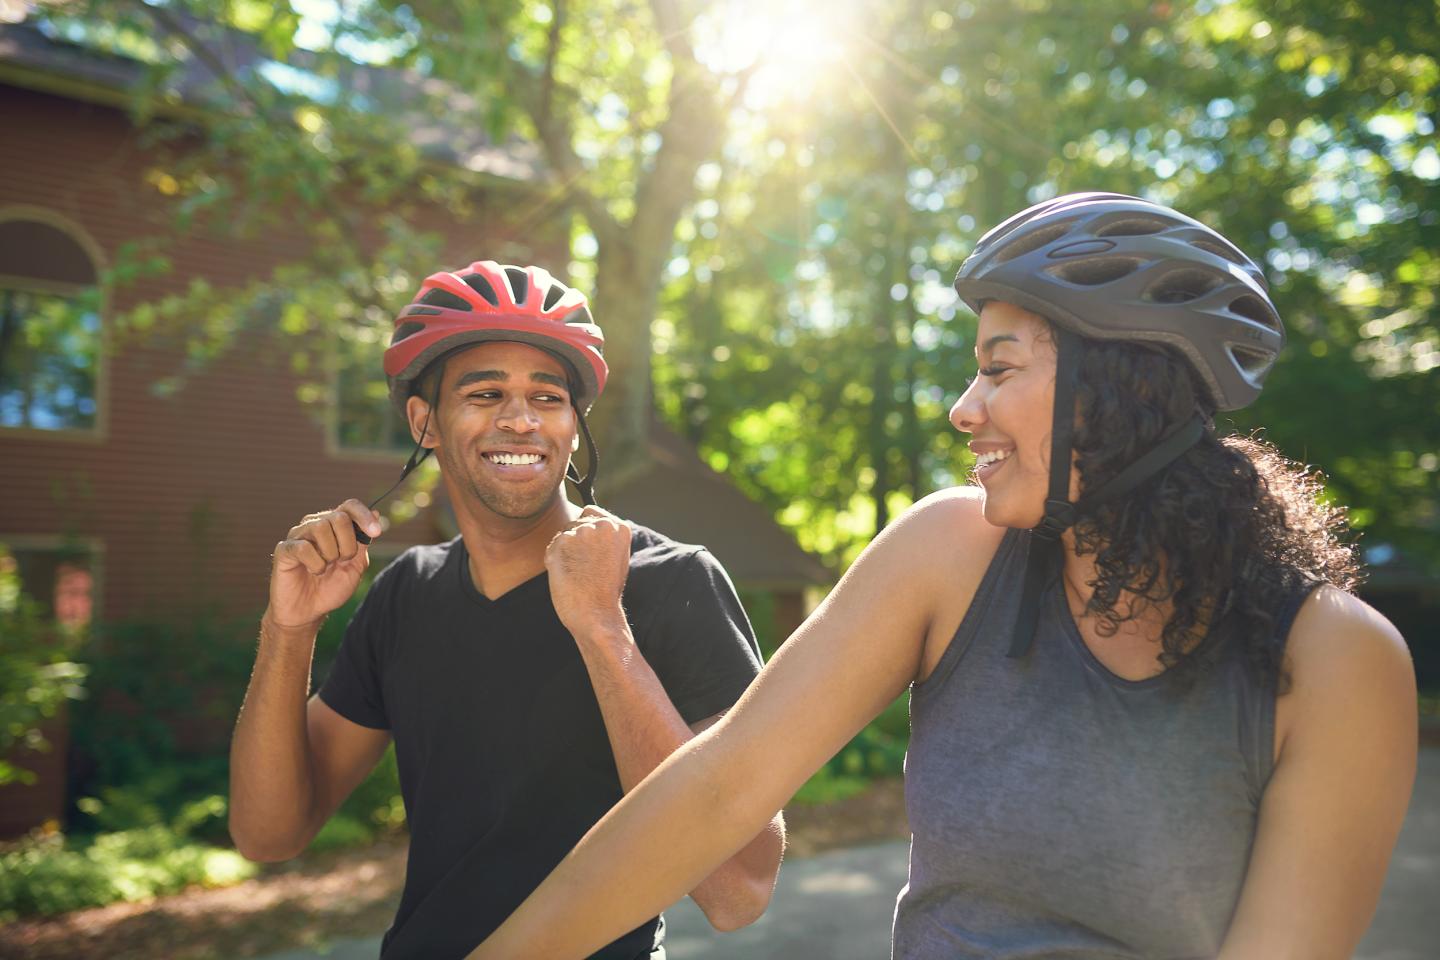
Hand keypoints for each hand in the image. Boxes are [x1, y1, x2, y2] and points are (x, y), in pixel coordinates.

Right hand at [267, 499, 380, 631]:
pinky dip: (315, 564)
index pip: (350, 506)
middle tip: (342, 561)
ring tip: (326, 567)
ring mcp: (298, 535)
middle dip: (348, 543)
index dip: (364, 515)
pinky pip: (303, 547)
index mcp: (334, 526)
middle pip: (339, 517)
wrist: (308, 612)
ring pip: (320, 527)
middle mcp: (315, 525)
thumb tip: (375, 513)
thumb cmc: (331, 588)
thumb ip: (363, 542)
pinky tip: (313, 571)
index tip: (376, 532)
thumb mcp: (355, 566)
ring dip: (330, 553)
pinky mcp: (284, 549)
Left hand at [546, 505, 631, 636]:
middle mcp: (602, 525)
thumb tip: (587, 523)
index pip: (592, 512)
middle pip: (575, 522)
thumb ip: (605, 538)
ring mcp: (581, 532)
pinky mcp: (561, 542)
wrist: (596, 614)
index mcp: (620, 527)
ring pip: (563, 535)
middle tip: (584, 568)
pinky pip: (552, 548)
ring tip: (578, 574)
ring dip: (564, 551)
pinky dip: (554, 561)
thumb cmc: (605, 592)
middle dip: (574, 542)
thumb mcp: (616, 558)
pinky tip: (566, 576)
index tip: (590, 550)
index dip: (587, 530)